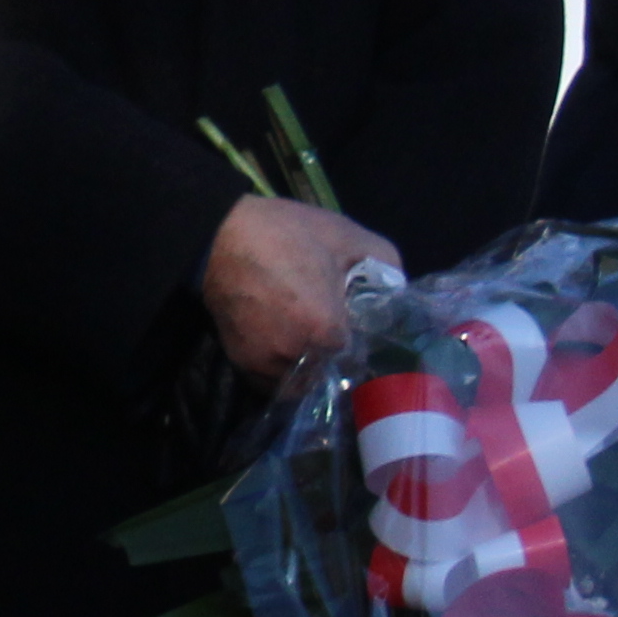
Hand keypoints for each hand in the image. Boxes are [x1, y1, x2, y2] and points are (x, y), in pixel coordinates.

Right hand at [204, 195, 405, 379]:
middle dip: (335, 356)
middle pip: (331, 372)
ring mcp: (265, 363)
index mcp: (326, 331)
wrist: (218, 234)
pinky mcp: (242, 361)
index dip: (360, 342)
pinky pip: (273, 381)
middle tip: (331, 329)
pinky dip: (283, 368)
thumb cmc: (284, 234)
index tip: (356, 327)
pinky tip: (284, 342)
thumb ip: (385, 262)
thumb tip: (399, 288)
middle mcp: (296, 356)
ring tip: (306, 338)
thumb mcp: (345, 235)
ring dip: (309, 367)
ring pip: (303, 382)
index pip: (359, 357)